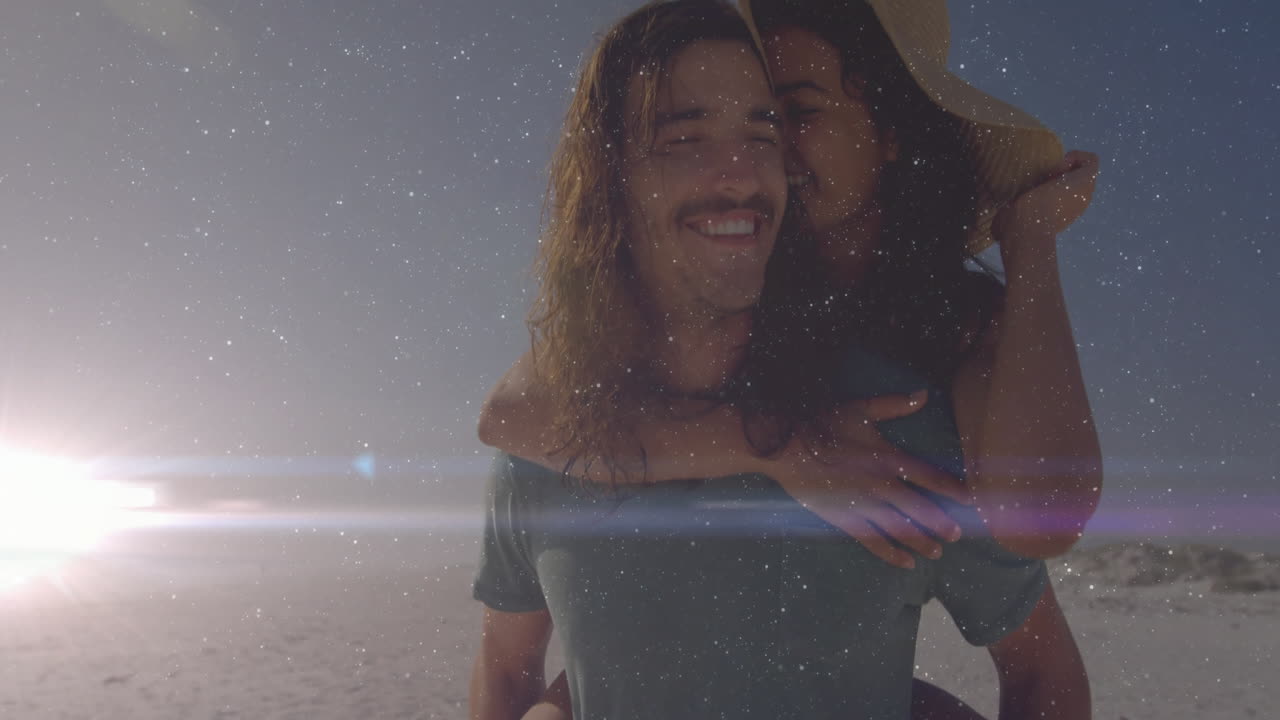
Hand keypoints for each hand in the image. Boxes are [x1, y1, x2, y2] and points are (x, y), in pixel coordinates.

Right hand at [773, 392, 970, 568]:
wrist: (788, 448)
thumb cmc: (824, 425)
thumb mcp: (861, 408)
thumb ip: (895, 405)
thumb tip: (923, 394)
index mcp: (888, 458)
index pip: (929, 476)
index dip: (952, 489)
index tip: (971, 501)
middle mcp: (881, 485)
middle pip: (919, 509)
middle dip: (941, 523)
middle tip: (957, 536)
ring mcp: (863, 505)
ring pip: (899, 529)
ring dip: (920, 542)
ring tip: (936, 553)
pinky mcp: (845, 519)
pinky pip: (872, 541)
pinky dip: (890, 554)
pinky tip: (905, 563)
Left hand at [993, 150, 1099, 251]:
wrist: (1027, 226)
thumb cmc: (1014, 228)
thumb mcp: (1012, 220)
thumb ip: (1010, 218)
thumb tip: (995, 229)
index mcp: (1064, 211)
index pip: (1063, 187)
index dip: (1051, 179)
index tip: (1036, 186)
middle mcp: (1078, 202)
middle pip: (1073, 176)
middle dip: (1057, 171)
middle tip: (1042, 178)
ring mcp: (1085, 192)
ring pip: (1082, 168)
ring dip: (1065, 164)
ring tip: (1050, 173)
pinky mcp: (1088, 180)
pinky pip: (1092, 159)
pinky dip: (1076, 157)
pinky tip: (1059, 166)